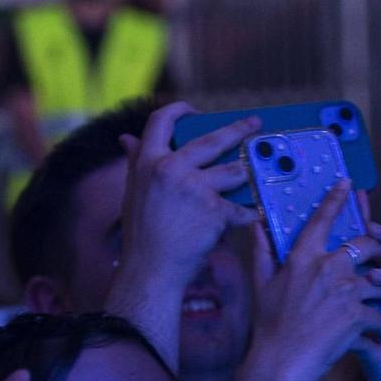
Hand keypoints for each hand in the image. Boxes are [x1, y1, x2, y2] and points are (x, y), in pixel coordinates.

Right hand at [117, 102, 259, 289]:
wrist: (151, 269)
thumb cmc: (141, 234)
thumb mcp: (133, 192)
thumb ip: (136, 163)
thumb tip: (126, 139)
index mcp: (148, 161)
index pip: (161, 121)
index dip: (179, 110)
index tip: (195, 111)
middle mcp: (171, 168)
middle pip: (212, 139)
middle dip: (238, 129)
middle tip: (255, 123)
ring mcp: (195, 188)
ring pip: (234, 172)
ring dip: (245, 177)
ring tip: (252, 178)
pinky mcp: (214, 210)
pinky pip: (241, 208)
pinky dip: (248, 215)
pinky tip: (253, 217)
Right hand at [236, 181, 380, 380]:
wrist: (280, 363)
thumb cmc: (269, 326)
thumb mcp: (261, 285)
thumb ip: (261, 251)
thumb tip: (255, 224)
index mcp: (303, 258)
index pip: (322, 220)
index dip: (336, 199)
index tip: (348, 184)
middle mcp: (327, 268)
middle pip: (367, 245)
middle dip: (380, 250)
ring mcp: (344, 291)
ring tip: (380, 307)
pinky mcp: (357, 315)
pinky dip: (380, 326)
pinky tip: (374, 335)